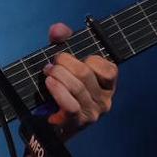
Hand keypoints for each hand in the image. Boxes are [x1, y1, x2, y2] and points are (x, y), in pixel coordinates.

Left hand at [43, 22, 117, 138]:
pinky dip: (58, 91)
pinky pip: (70, 104)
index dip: (88, 58)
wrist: (50, 126)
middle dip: (65, 63)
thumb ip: (63, 42)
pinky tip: (50, 84)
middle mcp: (105, 100)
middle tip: (51, 64)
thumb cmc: (62, 91)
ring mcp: (93, 112)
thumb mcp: (65, 64)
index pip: (108, 68)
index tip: (69, 57)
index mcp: (107, 85)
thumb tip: (58, 30)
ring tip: (47, 72)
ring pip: (77, 87)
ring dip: (58, 75)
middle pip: (86, 73)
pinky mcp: (78, 122)